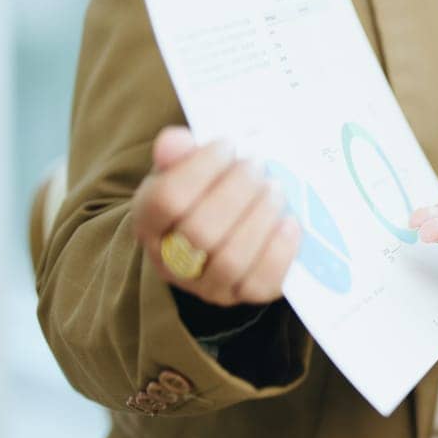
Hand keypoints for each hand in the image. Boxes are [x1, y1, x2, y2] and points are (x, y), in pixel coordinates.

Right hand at [133, 127, 300, 306]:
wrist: (215, 239)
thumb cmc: (199, 196)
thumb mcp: (181, 171)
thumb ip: (178, 154)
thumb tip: (175, 140)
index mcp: (148, 224)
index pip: (166, 201)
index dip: (200, 169)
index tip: (226, 145)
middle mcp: (170, 262)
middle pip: (201, 232)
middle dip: (236, 192)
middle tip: (256, 164)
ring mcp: (206, 285)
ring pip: (231, 260)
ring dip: (260, 218)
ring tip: (275, 189)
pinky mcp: (242, 296)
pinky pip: (261, 283)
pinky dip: (280, 251)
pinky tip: (289, 222)